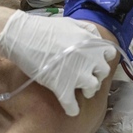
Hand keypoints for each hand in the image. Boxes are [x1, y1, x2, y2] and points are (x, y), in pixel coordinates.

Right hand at [0, 10, 116, 115]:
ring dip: (88, 91)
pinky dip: (72, 109)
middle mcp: (89, 59)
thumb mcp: (71, 23)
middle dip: (96, 75)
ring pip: (92, 90)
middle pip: (102, 73)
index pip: (110, 54)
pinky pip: (73, 106)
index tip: (95, 61)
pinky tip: (71, 109)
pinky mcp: (63, 88)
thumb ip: (87, 30)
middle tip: (85, 76)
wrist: (22, 36)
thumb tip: (96, 36)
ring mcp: (77, 75)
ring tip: (80, 92)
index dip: (102, 58)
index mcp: (91, 43)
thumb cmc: (44, 29)